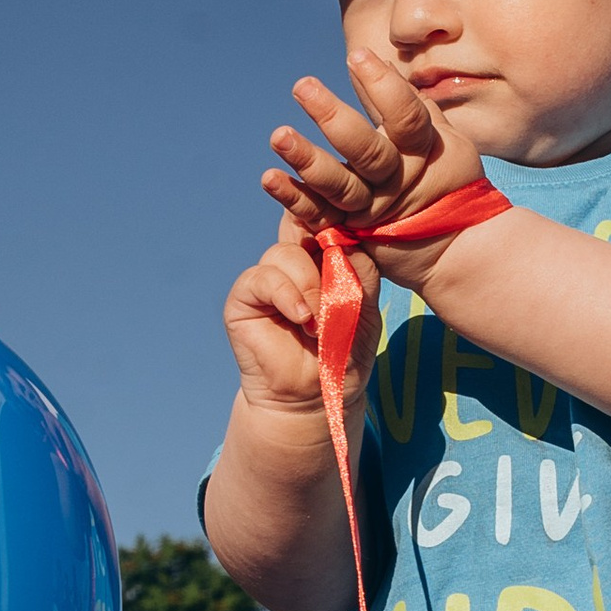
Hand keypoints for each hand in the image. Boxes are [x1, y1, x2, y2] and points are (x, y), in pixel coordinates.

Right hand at [224, 219, 377, 426]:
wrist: (317, 396)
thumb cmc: (344, 354)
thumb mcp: (366, 310)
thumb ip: (362, 275)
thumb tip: (349, 242)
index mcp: (321, 259)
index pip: (321, 221)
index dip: (330, 215)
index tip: (349, 218)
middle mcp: (292, 263)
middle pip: (301, 227)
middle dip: (323, 251)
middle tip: (339, 288)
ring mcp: (267, 278)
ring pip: (285, 252)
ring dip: (309, 285)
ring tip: (320, 322)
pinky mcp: (244, 297)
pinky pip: (262, 277)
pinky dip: (286, 295)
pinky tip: (302, 319)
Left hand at [262, 49, 487, 284]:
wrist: (453, 250)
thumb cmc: (447, 179)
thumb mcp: (440, 139)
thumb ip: (407, 104)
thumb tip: (377, 61)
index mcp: (426, 153)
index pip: (406, 119)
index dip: (383, 87)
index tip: (355, 54)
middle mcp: (400, 183)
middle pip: (369, 153)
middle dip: (335, 119)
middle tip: (302, 86)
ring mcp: (374, 211)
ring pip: (341, 187)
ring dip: (307, 160)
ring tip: (278, 135)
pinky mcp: (350, 233)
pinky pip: (320, 215)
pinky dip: (294, 198)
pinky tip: (270, 178)